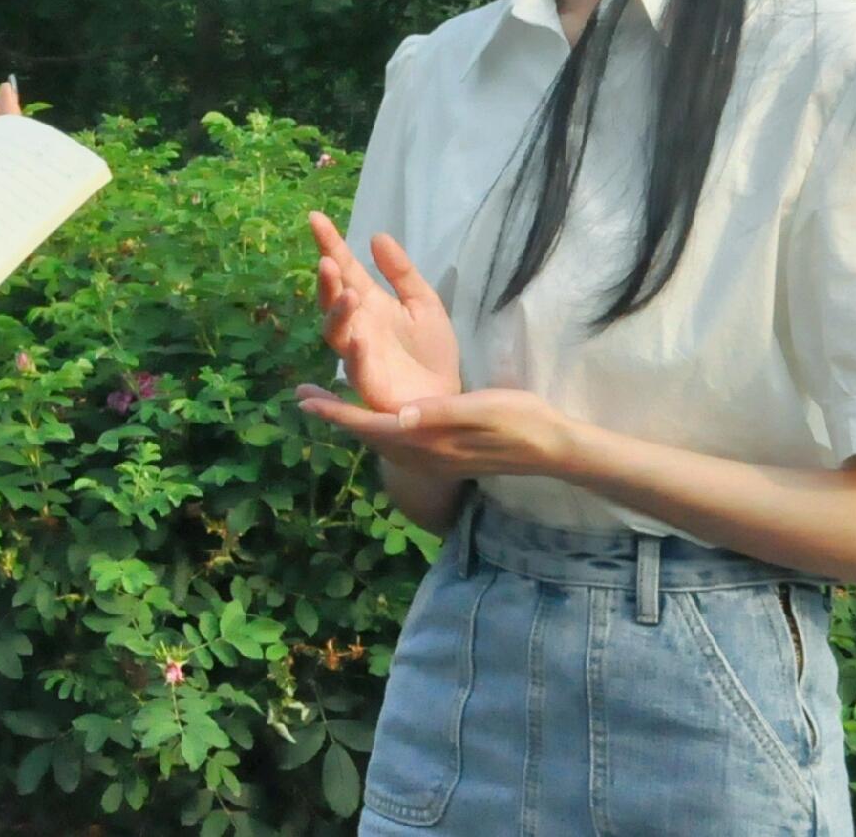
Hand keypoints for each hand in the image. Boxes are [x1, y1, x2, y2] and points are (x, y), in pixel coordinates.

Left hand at [292, 384, 582, 479]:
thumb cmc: (520, 420)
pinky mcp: (444, 457)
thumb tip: (398, 415)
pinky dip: (376, 427)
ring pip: (381, 441)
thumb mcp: (480, 409)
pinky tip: (376, 415)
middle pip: (368, 436)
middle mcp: (424, 455)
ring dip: (354, 422)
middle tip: (304, 396)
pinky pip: (397, 444)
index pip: (370, 425)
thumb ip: (438, 413)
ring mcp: (434, 460)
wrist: (551, 448)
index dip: (335, 411)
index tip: (303, 398)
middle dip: (336, 416)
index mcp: (428, 440)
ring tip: (330, 403)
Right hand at [306, 211, 459, 413]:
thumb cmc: (431, 353)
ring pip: (336, 332)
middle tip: (328, 261)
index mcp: (370, 303)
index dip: (330, 244)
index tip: (315, 218)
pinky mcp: (369, 383)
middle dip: (327, 281)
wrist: (449, 398)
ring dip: (338, 313)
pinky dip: (357, 354)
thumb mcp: (424, 302)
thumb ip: (401, 272)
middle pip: (332, 299)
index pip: (345, 269)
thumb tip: (377, 235)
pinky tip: (361, 339)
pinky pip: (357, 368)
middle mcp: (357, 326)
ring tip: (349, 294)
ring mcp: (358, 354)